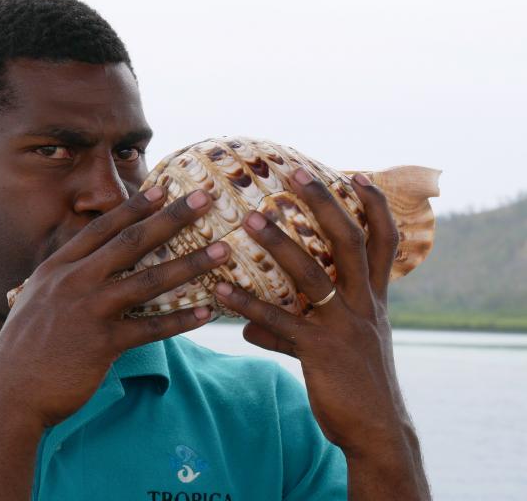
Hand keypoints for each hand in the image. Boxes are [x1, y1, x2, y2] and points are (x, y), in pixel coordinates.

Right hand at [0, 187, 229, 427]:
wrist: (8, 393)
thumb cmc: (26, 346)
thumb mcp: (38, 298)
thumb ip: (67, 277)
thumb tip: (93, 264)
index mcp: (60, 267)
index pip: (102, 228)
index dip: (135, 207)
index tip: (163, 188)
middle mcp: (75, 281)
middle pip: (131, 242)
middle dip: (171, 218)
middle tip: (204, 199)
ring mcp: (89, 311)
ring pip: (148, 280)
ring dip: (189, 264)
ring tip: (221, 251)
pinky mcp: (102, 344)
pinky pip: (151, 328)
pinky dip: (181, 320)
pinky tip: (207, 311)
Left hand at [214, 169, 411, 457]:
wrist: (377, 431)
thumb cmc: (357, 384)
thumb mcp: (337, 349)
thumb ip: (292, 331)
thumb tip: (250, 328)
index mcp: (375, 299)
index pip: (384, 242)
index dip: (374, 207)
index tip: (356, 175)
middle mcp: (365, 305)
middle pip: (351, 242)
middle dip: (326, 204)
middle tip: (297, 172)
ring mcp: (344, 327)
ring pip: (313, 274)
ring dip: (280, 243)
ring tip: (250, 219)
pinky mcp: (320, 351)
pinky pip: (279, 321)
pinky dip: (247, 304)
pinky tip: (219, 290)